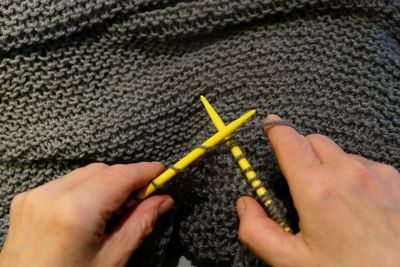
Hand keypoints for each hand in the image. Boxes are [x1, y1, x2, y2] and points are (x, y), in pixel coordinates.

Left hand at [0, 162, 173, 266]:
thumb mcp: (111, 259)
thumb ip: (140, 223)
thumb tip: (163, 199)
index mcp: (76, 211)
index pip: (120, 176)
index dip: (145, 171)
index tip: (163, 172)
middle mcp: (51, 195)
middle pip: (102, 170)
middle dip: (126, 179)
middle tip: (144, 198)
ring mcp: (34, 196)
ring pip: (83, 174)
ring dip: (106, 184)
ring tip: (116, 209)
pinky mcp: (26, 201)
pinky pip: (65, 183)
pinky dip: (85, 190)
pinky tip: (91, 211)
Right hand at [236, 115, 399, 266]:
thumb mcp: (294, 262)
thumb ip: (259, 232)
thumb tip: (245, 205)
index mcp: (317, 189)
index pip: (289, 141)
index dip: (275, 129)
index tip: (269, 125)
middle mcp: (347, 173)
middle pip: (313, 140)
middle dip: (299, 150)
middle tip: (297, 178)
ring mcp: (374, 173)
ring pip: (339, 152)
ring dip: (327, 164)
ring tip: (330, 198)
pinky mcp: (393, 179)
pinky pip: (363, 163)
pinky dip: (351, 173)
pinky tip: (355, 202)